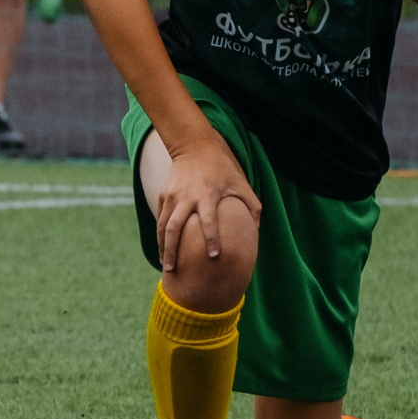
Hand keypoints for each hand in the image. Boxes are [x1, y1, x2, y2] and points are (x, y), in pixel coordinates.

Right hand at [157, 140, 260, 270]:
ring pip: (163, 226)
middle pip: (174, 228)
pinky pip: (160, 218)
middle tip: (172, 271)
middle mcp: (186, 197)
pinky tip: (163, 249)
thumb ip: (252, 206)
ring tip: (165, 266)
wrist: (193, 146)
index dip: (212, 239)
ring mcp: (171, 196)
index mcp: (207, 195)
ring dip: (163, 247)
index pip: (208, 221)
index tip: (214, 256)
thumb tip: (257, 231)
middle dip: (172, 251)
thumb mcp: (241, 183)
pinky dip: (160, 235)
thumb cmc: (222, 168)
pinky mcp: (163, 195)